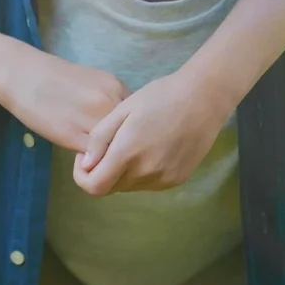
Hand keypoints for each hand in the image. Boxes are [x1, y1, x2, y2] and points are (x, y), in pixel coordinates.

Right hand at [0, 39, 127, 152]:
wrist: (19, 71)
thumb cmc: (51, 76)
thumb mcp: (90, 82)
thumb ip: (109, 102)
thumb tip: (123, 128)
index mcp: (115, 86)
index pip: (139, 120)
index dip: (134, 135)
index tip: (125, 144)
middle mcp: (109, 101)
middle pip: (132, 137)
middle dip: (127, 150)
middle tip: (116, 158)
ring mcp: (92, 118)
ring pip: (115, 150)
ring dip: (111, 160)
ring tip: (102, 163)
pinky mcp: (72, 135)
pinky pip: (94, 159)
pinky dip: (94, 165)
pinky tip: (85, 163)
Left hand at [72, 70, 234, 195]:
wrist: (202, 100)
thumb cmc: (159, 96)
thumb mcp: (123, 109)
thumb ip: (100, 138)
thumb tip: (85, 164)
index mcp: (128, 153)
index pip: (94, 187)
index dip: (82, 175)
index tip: (85, 156)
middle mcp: (146, 173)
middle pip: (110, 187)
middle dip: (101, 171)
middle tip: (107, 144)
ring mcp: (163, 180)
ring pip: (129, 186)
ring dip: (121, 172)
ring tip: (130, 142)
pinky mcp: (176, 180)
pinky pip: (148, 184)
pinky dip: (140, 172)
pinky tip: (148, 147)